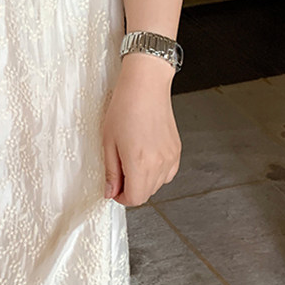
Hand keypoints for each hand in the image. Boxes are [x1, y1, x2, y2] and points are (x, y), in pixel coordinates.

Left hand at [101, 53, 180, 205]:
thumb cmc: (124, 108)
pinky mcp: (176, 150)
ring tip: (131, 160)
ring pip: (158, 185)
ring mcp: (171, 157)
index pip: (135, 198)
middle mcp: (159, 164)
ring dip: (144, 181)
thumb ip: (111, 171)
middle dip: (131, 189)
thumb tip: (110, 192)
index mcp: (140, 163)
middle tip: (119, 172)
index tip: (114, 188)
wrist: (146, 86)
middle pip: (146, 194)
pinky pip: (168, 173)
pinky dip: (156, 172)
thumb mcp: (108, 142)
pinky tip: (146, 157)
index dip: (121, 198)